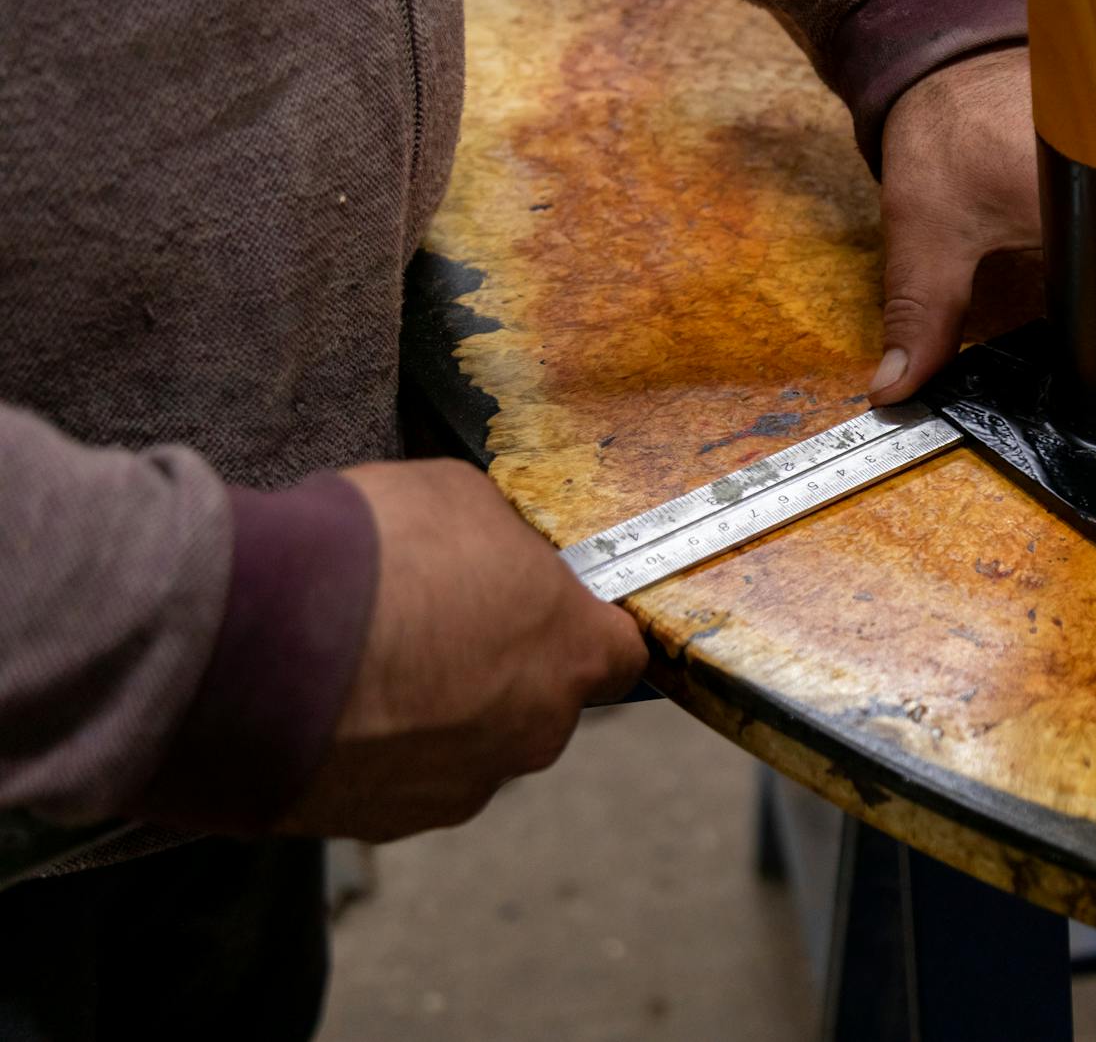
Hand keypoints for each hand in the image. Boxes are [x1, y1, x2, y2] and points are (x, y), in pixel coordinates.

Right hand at [276, 459, 645, 841]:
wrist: (250, 642)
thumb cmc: (372, 555)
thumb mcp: (461, 499)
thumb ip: (500, 542)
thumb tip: (493, 554)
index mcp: (571, 653)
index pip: (618, 651)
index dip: (581, 624)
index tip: (544, 604)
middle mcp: (532, 734)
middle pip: (535, 700)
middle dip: (493, 665)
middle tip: (430, 620)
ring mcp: (460, 786)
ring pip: (463, 743)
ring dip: (429, 710)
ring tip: (363, 659)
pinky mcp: (385, 822)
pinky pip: (395, 777)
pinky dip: (373, 746)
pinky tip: (329, 702)